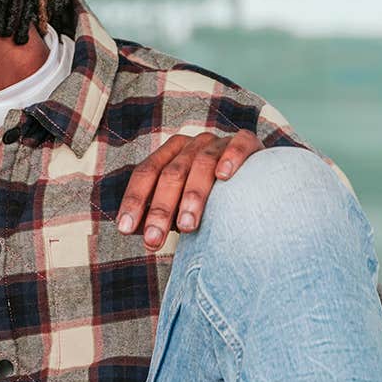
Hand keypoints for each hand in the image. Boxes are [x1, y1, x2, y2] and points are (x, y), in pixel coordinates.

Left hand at [116, 131, 263, 250]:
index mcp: (169, 154)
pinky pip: (238, 145)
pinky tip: (224, 176)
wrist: (256, 178)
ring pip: (202, 164)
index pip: (146, 173)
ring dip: (193, 195)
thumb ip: (158, 213)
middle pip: (171, 173)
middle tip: (154, 239)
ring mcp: (218, 142)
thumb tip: (128, 229)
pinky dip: (231, 158)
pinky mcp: (247, 142)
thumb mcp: (180, 205)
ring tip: (186, 227)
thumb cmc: (209, 196)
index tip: (125, 229)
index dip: (134, 200)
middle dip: (160, 209)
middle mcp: (191, 145)